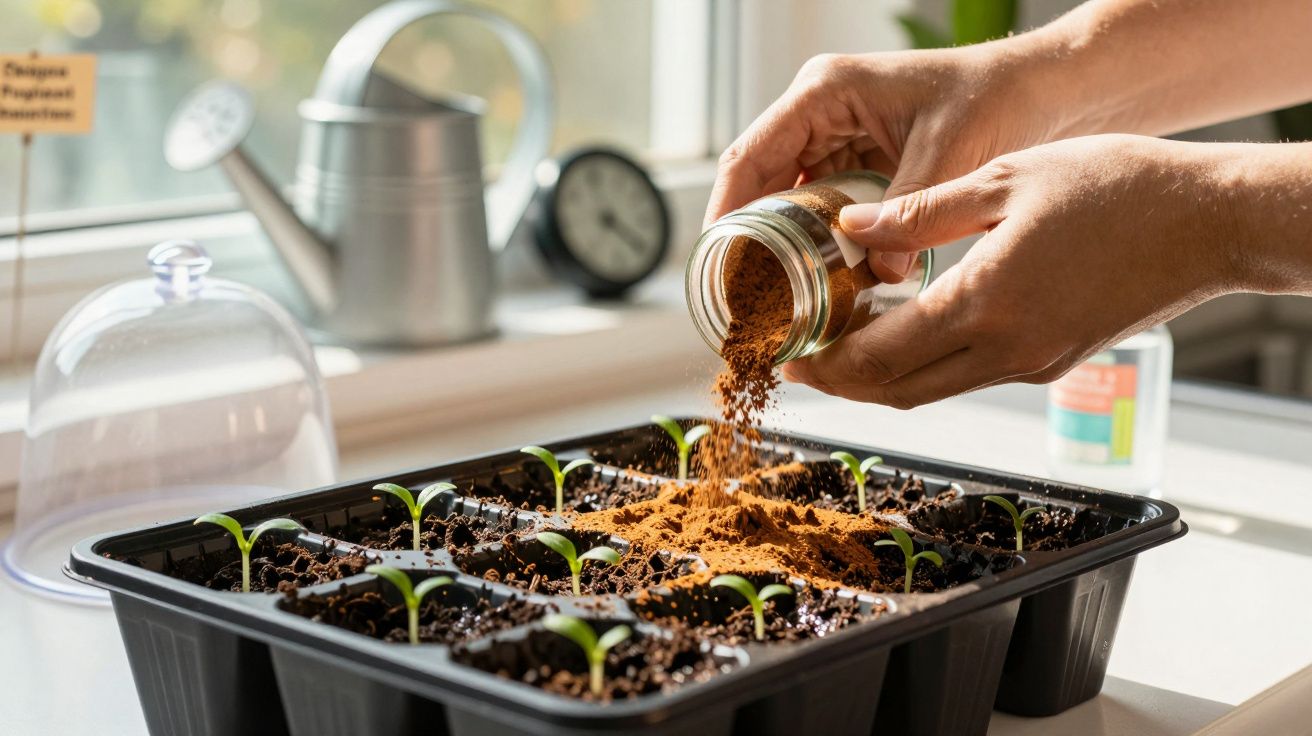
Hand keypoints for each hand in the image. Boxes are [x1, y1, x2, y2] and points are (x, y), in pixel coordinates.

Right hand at [704, 42, 1065, 282]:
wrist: (1041, 89)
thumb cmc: (996, 98)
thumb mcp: (950, 153)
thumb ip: (909, 211)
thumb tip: (879, 277)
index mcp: (824, 93)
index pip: (750, 157)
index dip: (725, 213)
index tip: (718, 265)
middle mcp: (819, 112)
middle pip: (760, 183)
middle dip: (750, 239)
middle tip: (745, 297)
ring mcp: (836, 136)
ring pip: (788, 200)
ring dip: (784, 245)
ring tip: (775, 297)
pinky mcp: (857, 160)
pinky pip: (822, 206)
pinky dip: (820, 242)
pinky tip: (821, 279)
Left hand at [781, 134, 1247, 408]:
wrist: (1210, 222)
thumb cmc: (1119, 189)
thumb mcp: (1007, 180)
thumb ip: (921, 213)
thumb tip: (852, 229)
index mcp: (987, 305)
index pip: (880, 359)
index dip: (826, 366)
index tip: (789, 358)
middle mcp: (1007, 352)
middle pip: (898, 392)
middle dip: (841, 384)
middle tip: (801, 363)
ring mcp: (1032, 366)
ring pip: (933, 391)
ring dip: (880, 380)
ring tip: (841, 349)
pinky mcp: (1052, 364)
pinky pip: (969, 377)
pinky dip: (926, 368)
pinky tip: (906, 337)